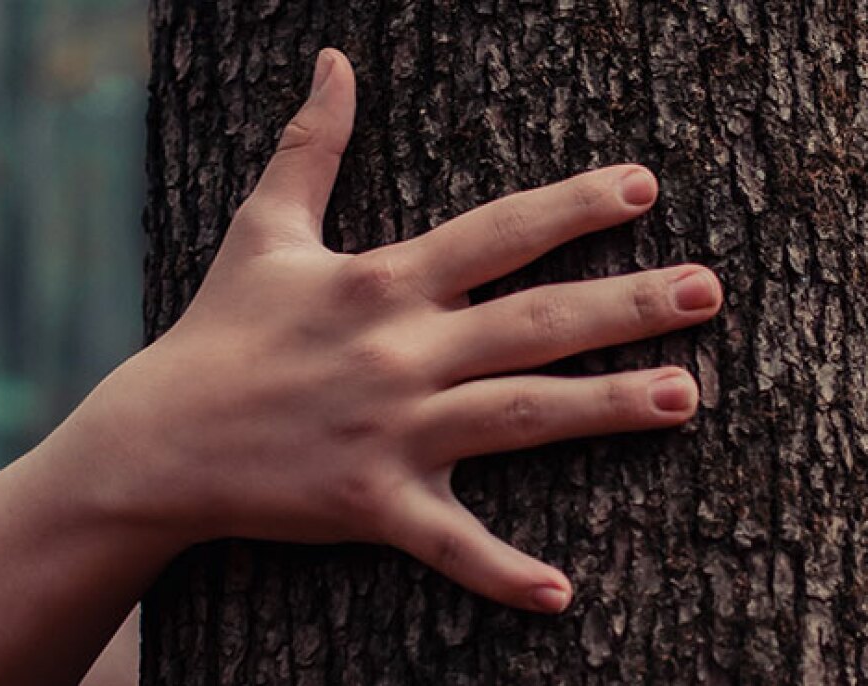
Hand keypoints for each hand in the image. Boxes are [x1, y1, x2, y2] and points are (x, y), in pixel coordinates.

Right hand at [61, 48, 721, 614]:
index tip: (645, 190)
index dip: (572, 208)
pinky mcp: (371, 505)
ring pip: (517, 417)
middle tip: (707, 291)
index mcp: (379, 283)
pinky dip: (500, 571)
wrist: (160, 439)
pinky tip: (561, 593)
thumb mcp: (264, 229)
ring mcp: (389, 432)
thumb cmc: (218, 330)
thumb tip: (332, 61)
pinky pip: (447, 541)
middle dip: (625, 304)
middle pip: (532, 323)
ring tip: (685, 396)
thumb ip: (312, 145)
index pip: (494, 235)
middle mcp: (398, 353)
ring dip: (604, 409)